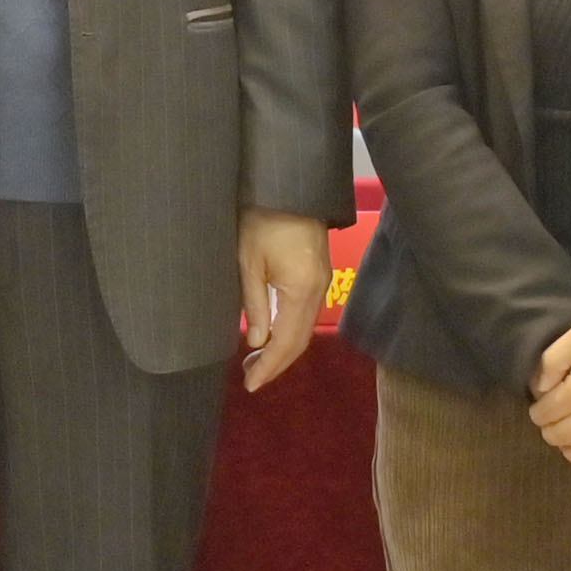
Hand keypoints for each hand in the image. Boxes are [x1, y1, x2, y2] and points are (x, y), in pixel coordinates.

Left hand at [239, 212, 332, 392]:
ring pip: (304, 329)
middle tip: (249, 378)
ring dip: (282, 349)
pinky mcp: (319, 275)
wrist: (288, 187)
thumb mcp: (248, 262)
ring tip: (255, 363)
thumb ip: (253, 303)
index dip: (269, 366)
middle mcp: (318, 291)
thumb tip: (256, 342)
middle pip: (300, 341)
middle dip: (276, 364)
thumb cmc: (262, 220)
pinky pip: (306, 314)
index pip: (286, 341)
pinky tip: (271, 335)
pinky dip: (289, 332)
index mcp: (301, 290)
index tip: (250, 384)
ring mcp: (322, 283)